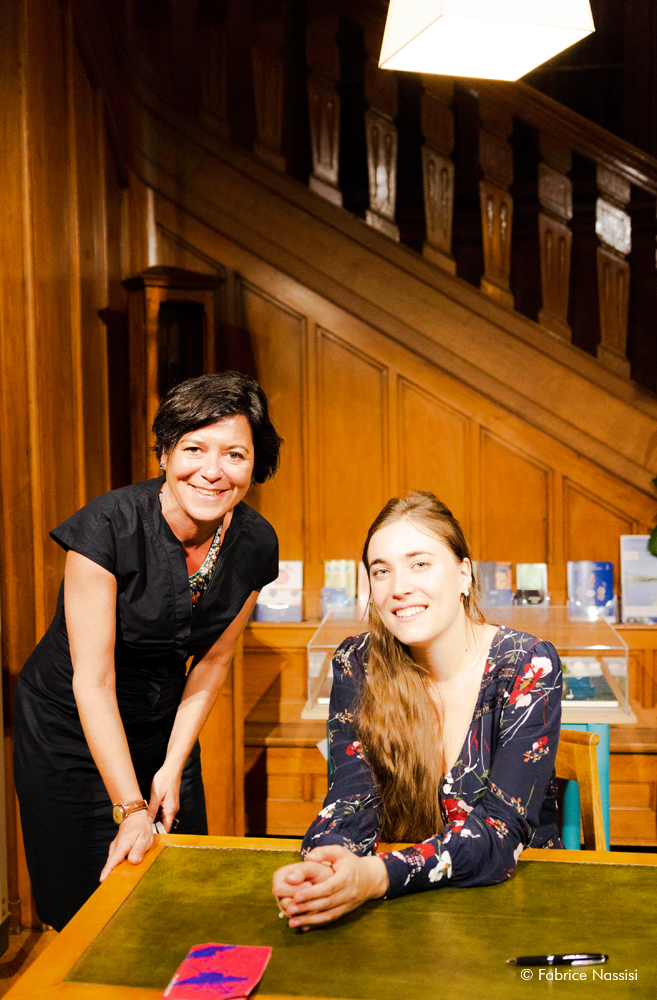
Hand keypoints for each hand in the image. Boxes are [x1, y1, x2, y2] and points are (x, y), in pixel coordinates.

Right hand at [99, 810, 152, 881]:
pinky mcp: (117, 850)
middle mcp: (116, 847)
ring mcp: (115, 849)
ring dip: (116, 872)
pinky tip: (124, 873)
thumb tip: (133, 861)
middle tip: (114, 888)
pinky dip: (118, 867)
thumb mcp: (144, 839)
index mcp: (122, 845)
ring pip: (114, 863)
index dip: (108, 871)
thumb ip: (139, 850)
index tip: (103, 880)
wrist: (135, 817)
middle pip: (111, 864)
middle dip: (111, 876)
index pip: (113, 860)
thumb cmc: (141, 828)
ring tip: (120, 884)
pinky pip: (116, 861)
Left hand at [147, 762, 181, 830]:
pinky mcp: (170, 802)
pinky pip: (163, 811)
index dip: (157, 833)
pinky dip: (156, 813)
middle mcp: (173, 809)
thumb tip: (148, 822)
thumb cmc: (165, 779)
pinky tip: (149, 810)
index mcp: (170, 810)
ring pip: (163, 817)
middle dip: (154, 826)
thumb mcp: (156, 794)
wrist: (172, 768)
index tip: (147, 835)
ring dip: (155, 819)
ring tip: (144, 819)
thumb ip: (152, 809)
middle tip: (142, 828)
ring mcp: (172, 805)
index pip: (165, 828)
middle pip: (163, 824)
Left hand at [273, 845, 388, 929]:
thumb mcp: (339, 852)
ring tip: (292, 922)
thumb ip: (323, 852)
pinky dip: (315, 925)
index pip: (328, 888)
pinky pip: (330, 920)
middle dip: (307, 908)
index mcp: (346, 878)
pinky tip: (302, 927)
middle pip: (326, 904)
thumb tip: (307, 858)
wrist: (371, 879)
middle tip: (289, 909)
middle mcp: (348, 894)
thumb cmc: (351, 863)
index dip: (312, 893)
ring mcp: (347, 905)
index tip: (296, 896)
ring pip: (327, 916)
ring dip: (309, 920)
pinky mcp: (345, 913)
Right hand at [273, 858, 333, 915]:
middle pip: (283, 904)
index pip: (279, 890)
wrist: (330, 883)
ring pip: (291, 914)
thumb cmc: (320, 872)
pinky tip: (317, 909)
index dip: (294, 889)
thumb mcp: (312, 867)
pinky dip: (309, 917)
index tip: (309, 884)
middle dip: (301, 900)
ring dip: (305, 909)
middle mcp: (280, 892)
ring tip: (317, 899)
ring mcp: (285, 905)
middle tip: (314, 893)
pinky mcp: (294, 915)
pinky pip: (299, 922)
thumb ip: (301, 871)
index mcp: (280, 877)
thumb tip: (289, 878)